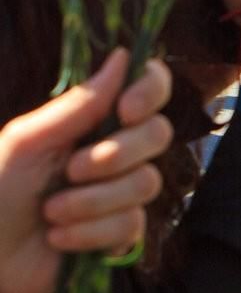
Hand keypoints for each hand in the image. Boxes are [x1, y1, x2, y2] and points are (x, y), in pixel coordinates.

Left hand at [0, 50, 171, 292]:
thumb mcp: (29, 142)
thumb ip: (79, 104)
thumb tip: (122, 55)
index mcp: (97, 122)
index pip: (150, 89)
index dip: (151, 91)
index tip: (125, 109)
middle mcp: (118, 151)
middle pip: (159, 134)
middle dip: (115, 155)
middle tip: (72, 170)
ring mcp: (123, 192)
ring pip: (146, 182)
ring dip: (92, 201)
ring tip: (52, 212)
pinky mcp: (122, 232)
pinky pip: (131, 224)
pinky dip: (89, 232)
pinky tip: (59, 237)